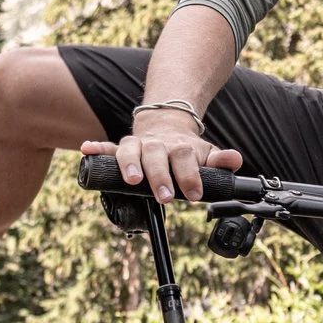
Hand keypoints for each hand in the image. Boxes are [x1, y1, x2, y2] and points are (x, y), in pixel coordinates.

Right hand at [82, 109, 241, 202]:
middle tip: (165, 196)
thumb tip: (235, 160)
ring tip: (131, 179)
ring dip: (128, 163)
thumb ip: (219, 161)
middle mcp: (157, 145)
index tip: (194, 194)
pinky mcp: (121, 148)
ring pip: (130, 150)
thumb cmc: (187, 151)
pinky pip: (106, 147)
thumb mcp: (206, 154)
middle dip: (160, 176)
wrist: (168, 126)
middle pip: (157, 156)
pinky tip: (87, 149)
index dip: (190, 175)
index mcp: (179, 147)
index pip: (185, 158)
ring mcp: (138, 146)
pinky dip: (96, 148)